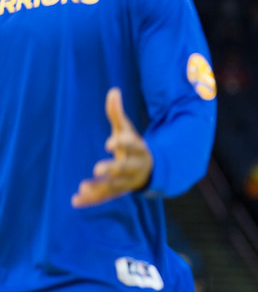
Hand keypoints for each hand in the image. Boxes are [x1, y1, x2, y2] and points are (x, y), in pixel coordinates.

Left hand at [72, 88, 152, 206]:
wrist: (149, 171)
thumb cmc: (133, 147)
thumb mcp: (127, 130)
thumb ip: (118, 114)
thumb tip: (113, 91)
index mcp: (139, 151)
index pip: (134, 147)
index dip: (123, 144)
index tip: (109, 142)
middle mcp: (134, 168)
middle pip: (124, 169)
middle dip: (112, 170)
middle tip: (97, 169)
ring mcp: (126, 182)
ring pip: (113, 187)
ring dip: (99, 188)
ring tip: (83, 187)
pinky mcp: (117, 192)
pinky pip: (104, 198)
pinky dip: (91, 200)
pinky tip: (75, 200)